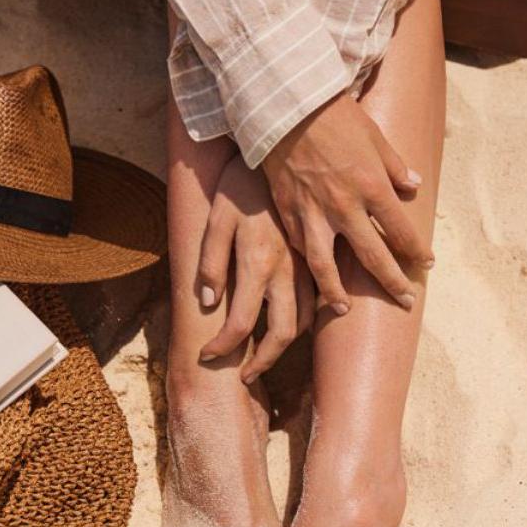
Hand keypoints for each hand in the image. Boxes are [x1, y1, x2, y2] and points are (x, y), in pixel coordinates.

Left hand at [195, 156, 314, 381]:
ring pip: (305, 319)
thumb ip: (210, 262)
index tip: (208, 357)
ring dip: (287, 343)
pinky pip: (319, 297)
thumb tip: (208, 302)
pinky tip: (296, 321)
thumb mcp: (216, 219)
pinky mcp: (316, 254)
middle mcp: (285, 271)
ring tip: (267, 354)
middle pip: (281, 334)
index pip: (240, 323)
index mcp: (256, 264)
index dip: (223, 347)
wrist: (281, 150)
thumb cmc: (240, 185)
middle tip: (246, 375)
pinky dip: (310, 317)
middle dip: (262, 361)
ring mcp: (305, 264)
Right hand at [260, 96, 431, 313]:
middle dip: (392, 282)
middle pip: (373, 257)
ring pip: (327, 267)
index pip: (400, 231)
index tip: (426, 263)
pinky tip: (315, 277)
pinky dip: (309, 266)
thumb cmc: (334, 116)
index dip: (416, 251)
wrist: (285, 106)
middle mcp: (344, 207)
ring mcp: (312, 214)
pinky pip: (301, 247)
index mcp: (371, 187)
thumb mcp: (374, 136)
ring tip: (345, 310)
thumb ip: (394, 166)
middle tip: (405, 300)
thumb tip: (413, 186)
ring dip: (338, 292)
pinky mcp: (287, 212)